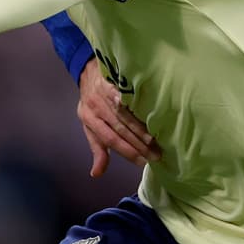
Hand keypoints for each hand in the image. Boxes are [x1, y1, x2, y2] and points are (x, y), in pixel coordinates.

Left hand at [77, 56, 161, 176]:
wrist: (88, 70)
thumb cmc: (92, 103)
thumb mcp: (89, 125)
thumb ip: (97, 149)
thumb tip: (97, 173)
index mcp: (89, 118)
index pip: (109, 138)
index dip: (126, 151)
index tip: (142, 162)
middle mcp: (96, 105)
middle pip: (119, 128)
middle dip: (138, 144)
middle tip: (155, 155)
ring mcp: (105, 91)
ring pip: (126, 113)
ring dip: (141, 128)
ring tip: (155, 140)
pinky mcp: (115, 78)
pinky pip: (129, 95)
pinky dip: (140, 105)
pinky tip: (152, 114)